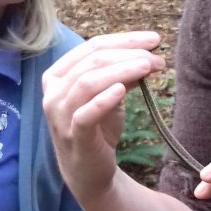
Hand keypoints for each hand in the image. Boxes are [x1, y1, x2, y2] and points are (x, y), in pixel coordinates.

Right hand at [42, 31, 164, 202]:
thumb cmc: (98, 128)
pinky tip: (122, 90)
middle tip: (157, 57)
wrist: (90, 171)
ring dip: (122, 70)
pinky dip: (103, 100)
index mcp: (59, 74)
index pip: (93, 46)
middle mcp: (54, 91)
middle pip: (92, 60)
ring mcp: (60, 114)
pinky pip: (85, 114)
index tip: (155, 40)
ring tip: (148, 67)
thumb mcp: (111, 95)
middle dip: (128, 54)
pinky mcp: (73, 136)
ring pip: (87, 82)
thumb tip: (149, 54)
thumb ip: (122, 74)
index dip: (125, 39)